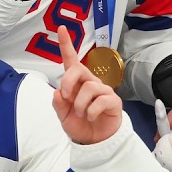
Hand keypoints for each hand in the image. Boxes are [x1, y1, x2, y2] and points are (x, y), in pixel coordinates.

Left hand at [52, 26, 122, 143]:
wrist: (95, 142)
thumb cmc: (80, 125)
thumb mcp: (63, 116)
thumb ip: (59, 104)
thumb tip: (58, 92)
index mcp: (76, 83)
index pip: (71, 61)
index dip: (66, 45)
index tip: (61, 29)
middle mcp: (90, 83)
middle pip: (79, 69)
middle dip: (68, 81)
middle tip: (66, 97)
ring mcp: (103, 91)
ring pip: (89, 87)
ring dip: (80, 104)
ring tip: (81, 114)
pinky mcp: (112, 101)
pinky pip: (100, 100)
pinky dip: (91, 111)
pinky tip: (91, 116)